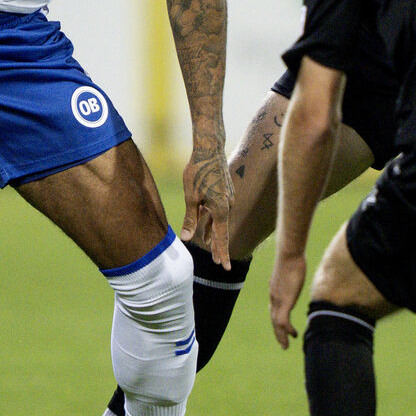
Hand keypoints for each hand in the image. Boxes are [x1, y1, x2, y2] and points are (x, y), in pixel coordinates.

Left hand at [180, 147, 230, 267]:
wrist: (209, 149)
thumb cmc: (198, 172)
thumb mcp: (191, 197)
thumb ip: (191, 219)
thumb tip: (187, 239)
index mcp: (221, 209)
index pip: (222, 237)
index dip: (222, 252)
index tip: (225, 267)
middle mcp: (228, 205)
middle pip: (221, 230)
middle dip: (218, 246)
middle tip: (218, 262)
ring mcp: (227, 198)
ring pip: (219, 219)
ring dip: (213, 231)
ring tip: (208, 244)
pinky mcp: (224, 191)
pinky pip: (218, 209)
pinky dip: (212, 218)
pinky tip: (205, 223)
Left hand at [269, 253, 305, 347]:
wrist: (289, 253)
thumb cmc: (292, 257)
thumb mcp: (291, 269)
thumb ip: (292, 274)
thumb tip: (297, 270)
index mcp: (275, 291)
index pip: (274, 310)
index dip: (278, 321)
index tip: (284, 328)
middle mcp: (274, 297)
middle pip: (274, 319)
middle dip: (278, 333)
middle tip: (283, 344)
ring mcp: (278, 300)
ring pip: (277, 323)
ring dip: (281, 335)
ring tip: (286, 346)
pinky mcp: (285, 301)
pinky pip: (282, 320)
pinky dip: (285, 330)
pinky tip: (292, 335)